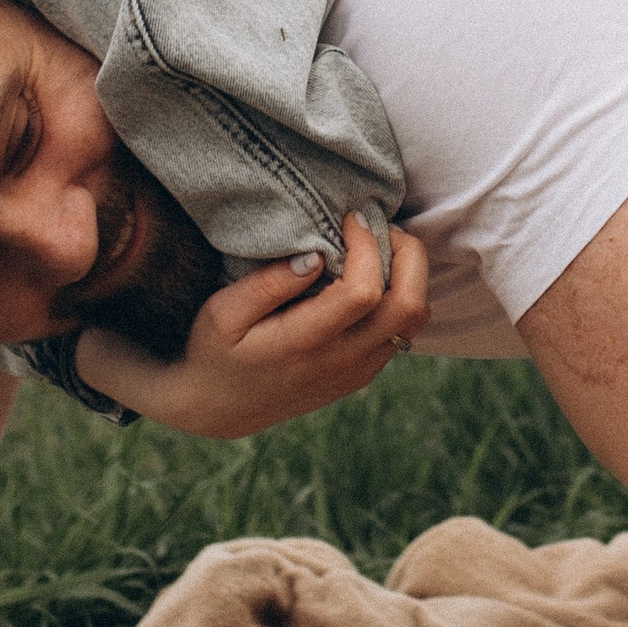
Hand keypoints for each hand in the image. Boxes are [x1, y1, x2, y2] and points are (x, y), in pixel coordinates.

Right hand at [74, 216, 429, 438]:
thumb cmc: (213, 351)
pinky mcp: (362, 375)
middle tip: (380, 228)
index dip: (367, 246)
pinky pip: (402, 333)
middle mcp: (342, 362)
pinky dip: (400, 297)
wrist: (218, 409)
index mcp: (306, 343)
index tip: (349, 218)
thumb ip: (268, 284)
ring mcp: (357, 372)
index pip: (365, 291)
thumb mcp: (222, 313)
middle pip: (409, 307)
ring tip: (377, 247)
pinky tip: (371, 276)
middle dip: (408, 255)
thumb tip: (316, 257)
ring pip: (414, 322)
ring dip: (409, 276)